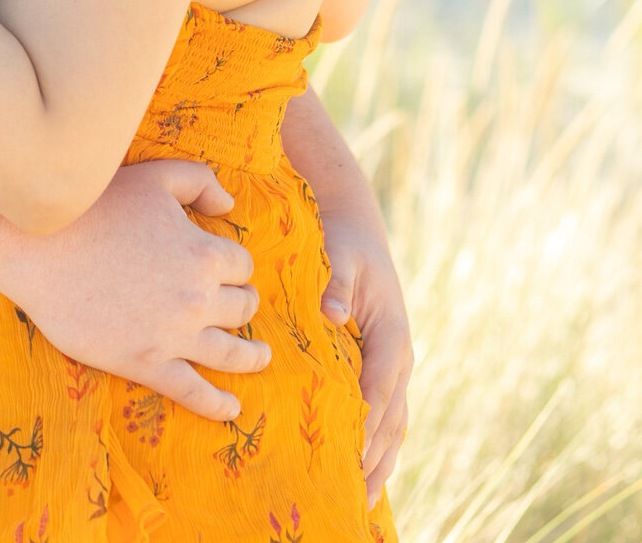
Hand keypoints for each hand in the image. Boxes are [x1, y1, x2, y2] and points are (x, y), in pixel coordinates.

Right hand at [0, 159, 269, 421]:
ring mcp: (173, 336)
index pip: (241, 265)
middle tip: (238, 304)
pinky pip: (193, 392)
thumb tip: (229, 206)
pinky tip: (232, 408)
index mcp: (204, 253)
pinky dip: (217, 404)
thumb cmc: (97, 204)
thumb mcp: (156, 175)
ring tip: (260, 357)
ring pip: (230, 353)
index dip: (234, 264)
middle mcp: (198, 299)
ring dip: (251, 356)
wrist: (41, 245)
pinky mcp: (145, 364)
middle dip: (243, 303)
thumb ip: (201, 181)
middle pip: (241, 308)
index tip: (224, 266)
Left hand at [319, 214, 411, 504]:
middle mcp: (398, 358)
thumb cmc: (344, 242)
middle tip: (354, 498)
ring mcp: (394, 366)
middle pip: (389, 420)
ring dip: (380, 462)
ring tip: (362, 502)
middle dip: (374, 459)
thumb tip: (331, 313)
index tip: (349, 461)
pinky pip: (386, 415)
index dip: (366, 426)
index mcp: (392, 337)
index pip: (379, 391)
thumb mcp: (340, 256)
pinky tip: (366, 473)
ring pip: (392, 425)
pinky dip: (380, 446)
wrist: (355, 227)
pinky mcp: (382, 367)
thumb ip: (337, 284)